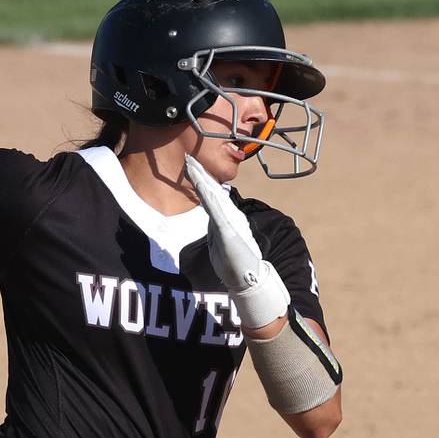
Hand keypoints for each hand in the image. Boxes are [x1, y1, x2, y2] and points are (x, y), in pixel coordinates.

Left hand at [185, 154, 289, 328]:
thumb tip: (211, 219)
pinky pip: (216, 210)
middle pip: (211, 191)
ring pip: (213, 196)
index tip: (190, 166)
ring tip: (192, 165)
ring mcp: (229, 222)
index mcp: (224, 219)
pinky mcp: (229, 231)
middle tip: (188, 157)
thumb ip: (216, 229)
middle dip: (200, 174)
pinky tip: (202, 186)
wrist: (249, 280)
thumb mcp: (220, 243)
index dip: (200, 180)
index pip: (209, 197)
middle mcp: (228, 217)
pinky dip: (208, 197)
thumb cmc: (235, 264)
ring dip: (202, 180)